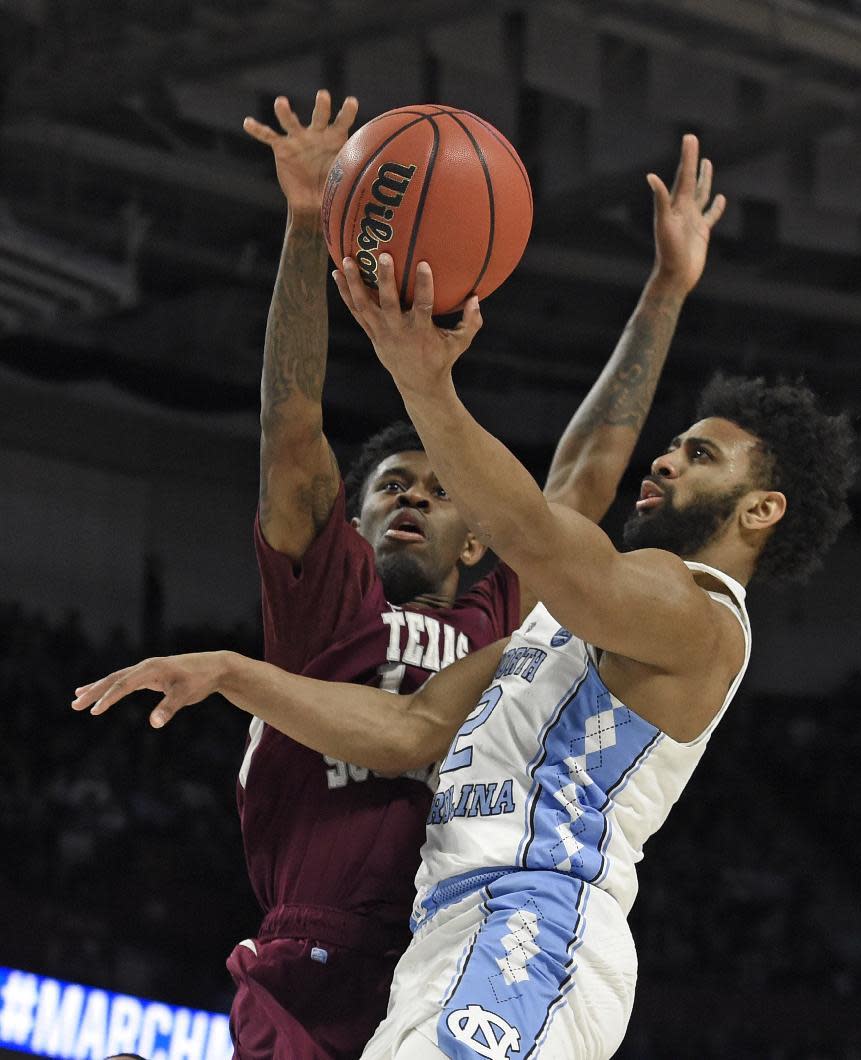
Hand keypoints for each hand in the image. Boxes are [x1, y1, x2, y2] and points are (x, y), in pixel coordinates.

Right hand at [71, 652, 229, 727]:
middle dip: (94, 692)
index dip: (108, 698)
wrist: (215, 667)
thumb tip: (154, 723)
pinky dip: (113, 688)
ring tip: (78, 697)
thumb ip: (169, 708)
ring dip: (98, 688)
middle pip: (114, 679)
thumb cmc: (200, 680)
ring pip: (117, 679)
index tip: (94, 711)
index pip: (123, 684)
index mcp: (150, 669)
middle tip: (75, 704)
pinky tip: (105, 694)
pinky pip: (126, 682)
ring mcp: (147, 670)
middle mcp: (145, 667)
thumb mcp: (186, 694)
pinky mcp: (152, 676)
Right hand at [243, 89, 358, 216]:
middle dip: (321, 106)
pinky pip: (268, 137)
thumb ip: (353, 173)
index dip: (346, 112)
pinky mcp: (282, 148)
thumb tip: (374, 187)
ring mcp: (298, 139)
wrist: (312, 201)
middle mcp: (316, 134)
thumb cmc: (333, 187)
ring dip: (285, 112)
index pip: (343, 122)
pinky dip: (258, 130)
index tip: (351, 102)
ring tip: (281, 103)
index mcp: (335, 138)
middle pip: (319, 116)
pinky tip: (248, 123)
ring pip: (290, 121)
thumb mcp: (345, 180)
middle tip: (323, 96)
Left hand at [332, 253, 482, 393]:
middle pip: (388, 304)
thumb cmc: (441, 358)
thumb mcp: (460, 343)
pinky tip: (337, 273)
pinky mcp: (371, 333)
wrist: (418, 384)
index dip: (424, 286)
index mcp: (421, 332)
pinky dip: (345, 293)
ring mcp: (381, 333)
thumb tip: (477, 298)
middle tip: (383, 256)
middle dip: (385, 280)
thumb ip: (471, 322)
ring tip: (346, 259)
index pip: (423, 306)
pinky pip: (355, 311)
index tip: (424, 264)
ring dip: (354, 283)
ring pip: (364, 306)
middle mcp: (398, 331)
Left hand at [647, 133, 725, 295]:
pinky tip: (720, 199)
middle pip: (690, 180)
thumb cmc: (668, 253)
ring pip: (701, 194)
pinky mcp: (701, 232)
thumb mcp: (664, 225)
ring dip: (704, 178)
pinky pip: (710, 215)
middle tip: (692, 140)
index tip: (690, 137)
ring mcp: (692, 220)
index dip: (687, 156)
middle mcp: (683, 210)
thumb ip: (660, 200)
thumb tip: (651, 177)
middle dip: (692, 161)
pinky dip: (716, 206)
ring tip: (707, 162)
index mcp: (675, 205)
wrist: (674, 277)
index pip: (683, 176)